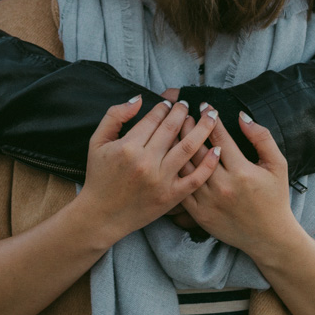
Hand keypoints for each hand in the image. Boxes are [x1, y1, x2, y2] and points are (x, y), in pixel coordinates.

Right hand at [75, 97, 219, 245]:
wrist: (102, 215)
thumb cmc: (99, 177)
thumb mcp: (97, 142)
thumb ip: (115, 116)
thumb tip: (139, 99)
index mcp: (128, 147)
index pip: (154, 119)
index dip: (165, 107)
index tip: (171, 104)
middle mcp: (146, 162)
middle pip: (173, 128)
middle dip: (184, 112)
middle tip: (190, 105)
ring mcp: (161, 180)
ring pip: (188, 148)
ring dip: (203, 128)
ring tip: (211, 116)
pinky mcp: (171, 196)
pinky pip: (195, 177)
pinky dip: (208, 163)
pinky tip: (217, 148)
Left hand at [181, 112, 300, 259]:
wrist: (268, 237)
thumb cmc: (275, 198)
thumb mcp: (277, 165)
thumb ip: (262, 138)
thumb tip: (242, 116)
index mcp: (241, 171)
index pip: (219, 137)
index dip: (210, 118)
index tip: (204, 105)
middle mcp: (222, 185)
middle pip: (197, 149)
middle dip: (188, 127)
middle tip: (183, 113)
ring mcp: (208, 201)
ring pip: (185, 167)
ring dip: (177, 146)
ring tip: (174, 131)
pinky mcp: (199, 214)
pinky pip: (181, 188)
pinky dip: (174, 171)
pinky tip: (171, 158)